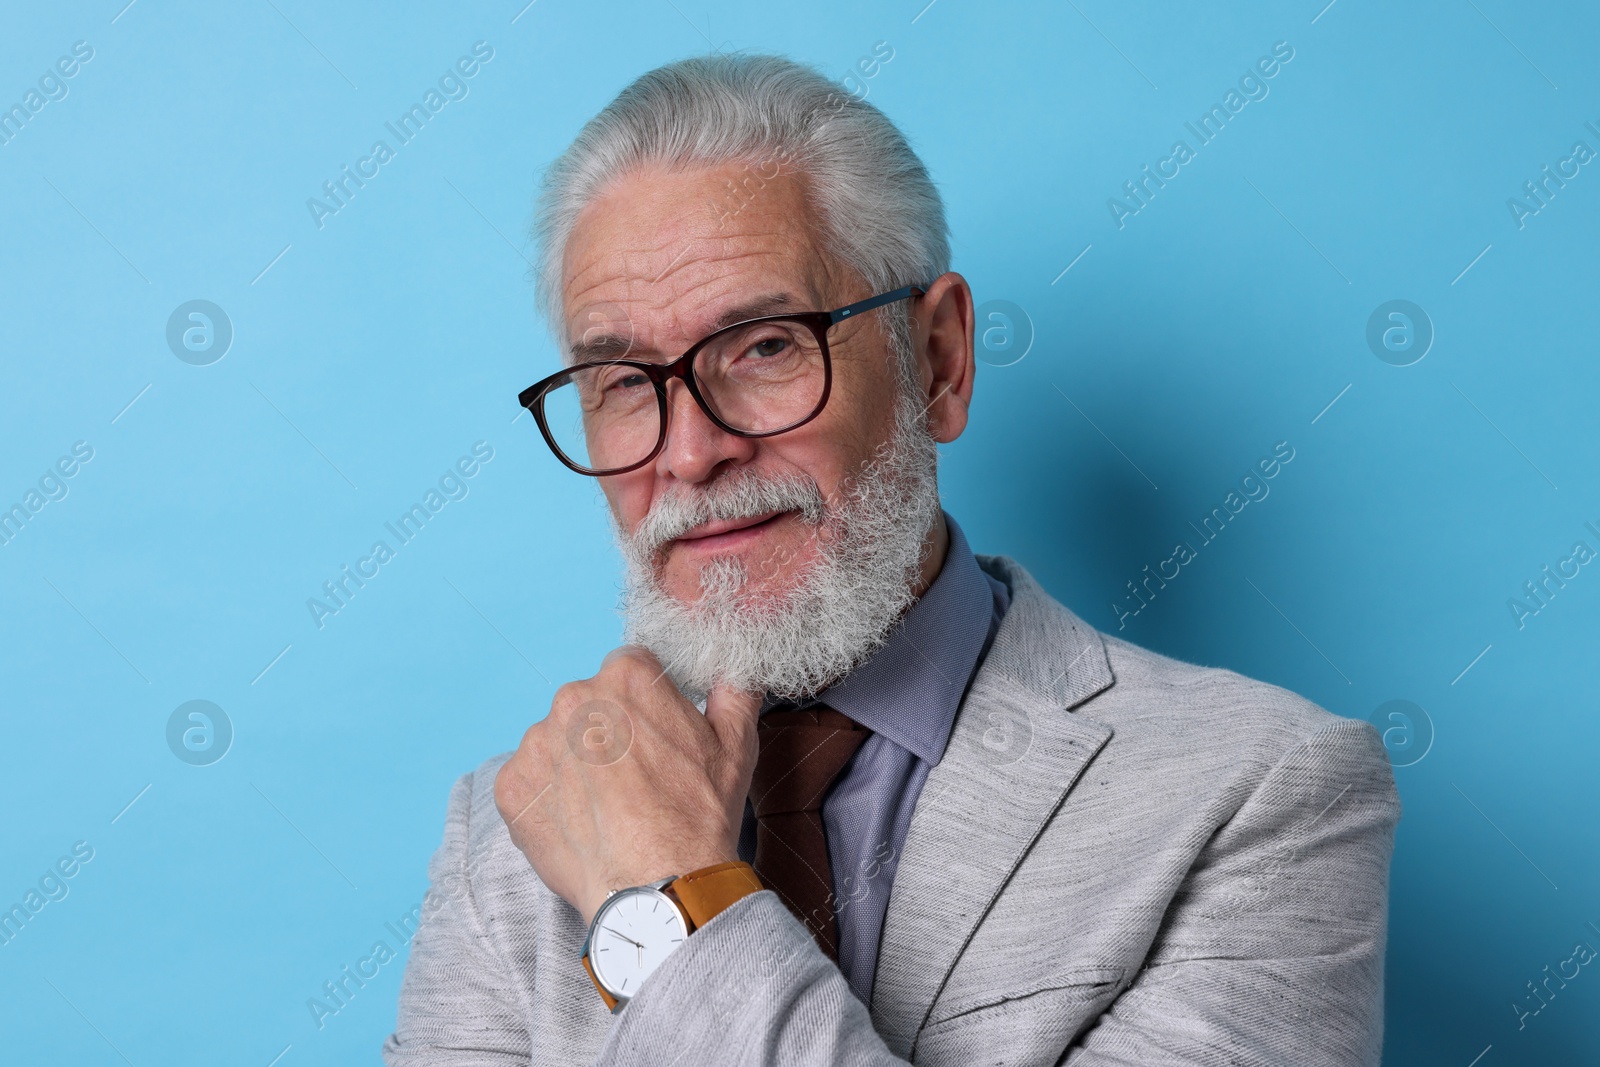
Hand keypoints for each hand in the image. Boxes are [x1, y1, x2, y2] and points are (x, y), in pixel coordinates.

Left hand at [493, 645, 762, 924]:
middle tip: (635, 780)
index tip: (654, 738)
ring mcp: (536, 742)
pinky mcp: (512, 786)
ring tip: (608, 809)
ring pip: (557, 742)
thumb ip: (733, 690)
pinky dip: (550, 800)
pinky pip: (530, 782)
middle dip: (608, 732)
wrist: (657, 889)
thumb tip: (733, 670)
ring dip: (576, 765)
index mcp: (626, 677)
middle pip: (590, 704)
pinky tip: (582, 825)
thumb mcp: (736, 744)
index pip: (630, 669)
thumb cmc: (700, 817)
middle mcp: (574, 699)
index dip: (646, 703)